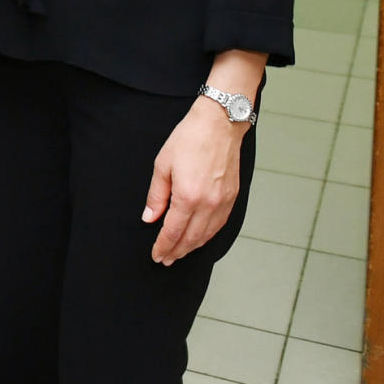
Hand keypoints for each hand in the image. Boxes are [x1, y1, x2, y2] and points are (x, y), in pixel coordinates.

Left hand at [142, 99, 247, 264]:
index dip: (163, 246)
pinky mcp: (233, 197)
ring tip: (180, 253)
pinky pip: (220, 224)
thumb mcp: (162, 165)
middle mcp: (209, 204)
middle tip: (165, 260)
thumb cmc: (189, 139)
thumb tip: (150, 218)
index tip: (156, 255)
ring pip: (208, 235)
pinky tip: (200, 238)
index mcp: (188, 197)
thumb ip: (156, 196)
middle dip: (177, 251)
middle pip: (192, 238)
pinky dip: (208, 236)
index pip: (173, 231)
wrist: (219, 124)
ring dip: (192, 247)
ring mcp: (223, 202)